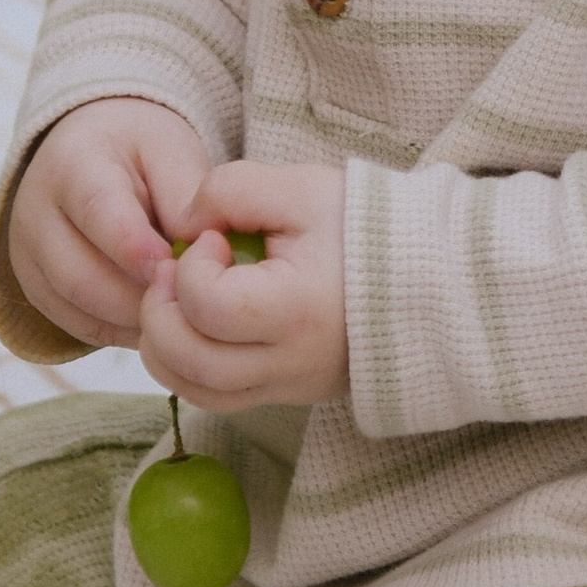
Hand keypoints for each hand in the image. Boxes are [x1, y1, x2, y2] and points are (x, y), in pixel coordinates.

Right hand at [8, 98, 210, 348]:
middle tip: (190, 298)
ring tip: (179, 307)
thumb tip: (198, 248)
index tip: (178, 267)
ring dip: (135, 318)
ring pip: (79, 309)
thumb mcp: (170, 149)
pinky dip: (122, 331)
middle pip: (81, 276)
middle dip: (142, 295)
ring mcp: (27, 256)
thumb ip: (185, 194)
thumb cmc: (139, 152)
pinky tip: (155, 316)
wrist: (93, 153)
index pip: (97, 212)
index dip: (137, 248)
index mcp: (71, 162)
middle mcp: (35, 212)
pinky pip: (78, 327)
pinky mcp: (35, 290)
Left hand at [138, 161, 348, 410]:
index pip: (208, 306)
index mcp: (296, 310)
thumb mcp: (301, 187)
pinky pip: (218, 399)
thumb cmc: (362, 228)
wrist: (426, 277)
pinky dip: (189, 367)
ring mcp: (289, 387)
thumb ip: (232, 190)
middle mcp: (291, 363)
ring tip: (177, 300)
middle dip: (160, 311)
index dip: (191, 266)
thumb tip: (184, 223)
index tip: (214, 238)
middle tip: (172, 272)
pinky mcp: (288, 395)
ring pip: (196, 391)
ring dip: (165, 346)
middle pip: (190, 361)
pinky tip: (196, 325)